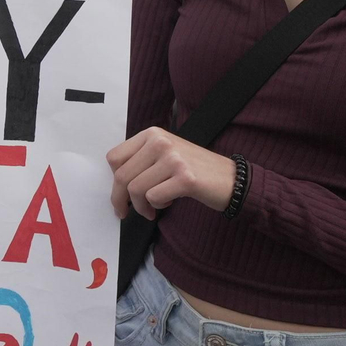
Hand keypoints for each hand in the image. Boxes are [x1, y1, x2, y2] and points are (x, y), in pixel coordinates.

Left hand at [106, 129, 235, 220]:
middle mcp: (161, 142)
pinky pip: (154, 197)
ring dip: (141, 206)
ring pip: (136, 189)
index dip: (113, 181)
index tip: (120, 194)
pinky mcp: (185, 178)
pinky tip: (169, 202)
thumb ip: (140, 160)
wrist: (231, 179)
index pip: (114, 158)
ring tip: (152, 208)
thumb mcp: (165, 154)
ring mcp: (174, 159)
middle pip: (122, 176)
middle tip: (126, 212)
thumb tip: (115, 183)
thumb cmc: (195, 170)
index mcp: (152, 134)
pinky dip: (158, 206)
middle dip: (120, 200)